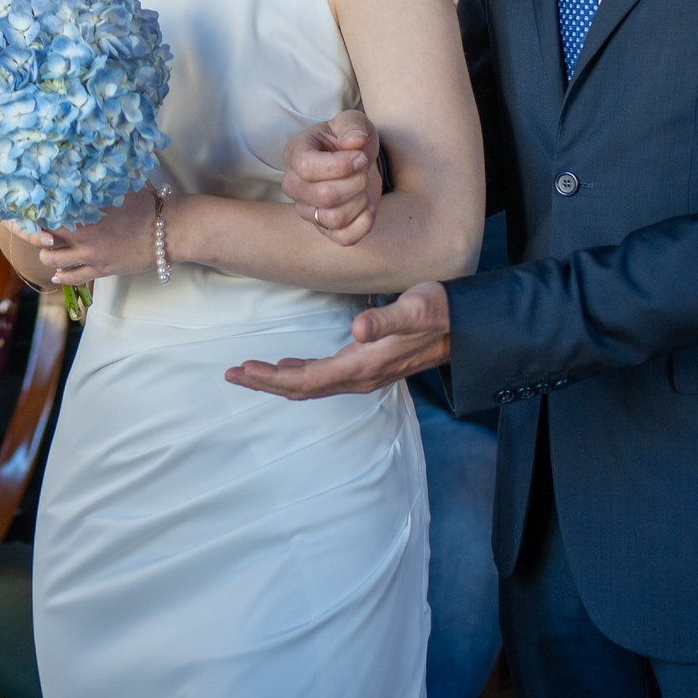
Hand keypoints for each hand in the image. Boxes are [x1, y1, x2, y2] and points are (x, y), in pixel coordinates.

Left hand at [17, 188, 158, 288]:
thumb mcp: (113, 190)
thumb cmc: (144, 204)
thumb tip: (70, 174)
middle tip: (24, 226)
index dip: (27, 211)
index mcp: (81, 213)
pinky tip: (58, 270)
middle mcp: (81, 237)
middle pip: (39, 238)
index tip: (19, 208)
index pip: (42, 213)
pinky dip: (61, 274)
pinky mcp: (101, 270)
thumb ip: (89, 188)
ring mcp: (90, 256)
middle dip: (29, 232)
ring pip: (51, 261)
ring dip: (46, 254)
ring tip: (47, 246)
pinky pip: (72, 278)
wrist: (169, 230)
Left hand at [226, 282, 450, 400]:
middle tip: (231, 373)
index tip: (242, 369)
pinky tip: (288, 368)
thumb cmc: (438, 312)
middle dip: (265, 382)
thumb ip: (385, 320)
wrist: (466, 327)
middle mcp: (361, 377)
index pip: (307, 381)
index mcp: (364, 365)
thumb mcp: (414, 309)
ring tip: (249, 372)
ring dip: (279, 380)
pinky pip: (324, 378)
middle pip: (303, 389)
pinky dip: (299, 375)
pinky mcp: (367, 366)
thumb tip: (357, 330)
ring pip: (312, 385)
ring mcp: (364, 375)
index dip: (272, 378)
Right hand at [282, 110, 381, 245]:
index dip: (340, 165)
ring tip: (363, 187)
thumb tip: (355, 141)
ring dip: (360, 201)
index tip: (361, 157)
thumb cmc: (350, 139)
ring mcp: (306, 210)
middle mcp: (293, 185)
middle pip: (325, 196)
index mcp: (295, 154)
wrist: (358, 160)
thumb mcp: (353, 121)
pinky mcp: (324, 229)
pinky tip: (367, 206)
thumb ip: (353, 125)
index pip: (307, 167)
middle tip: (363, 172)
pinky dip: (364, 223)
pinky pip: (345, 238)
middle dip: (355, 182)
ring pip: (335, 218)